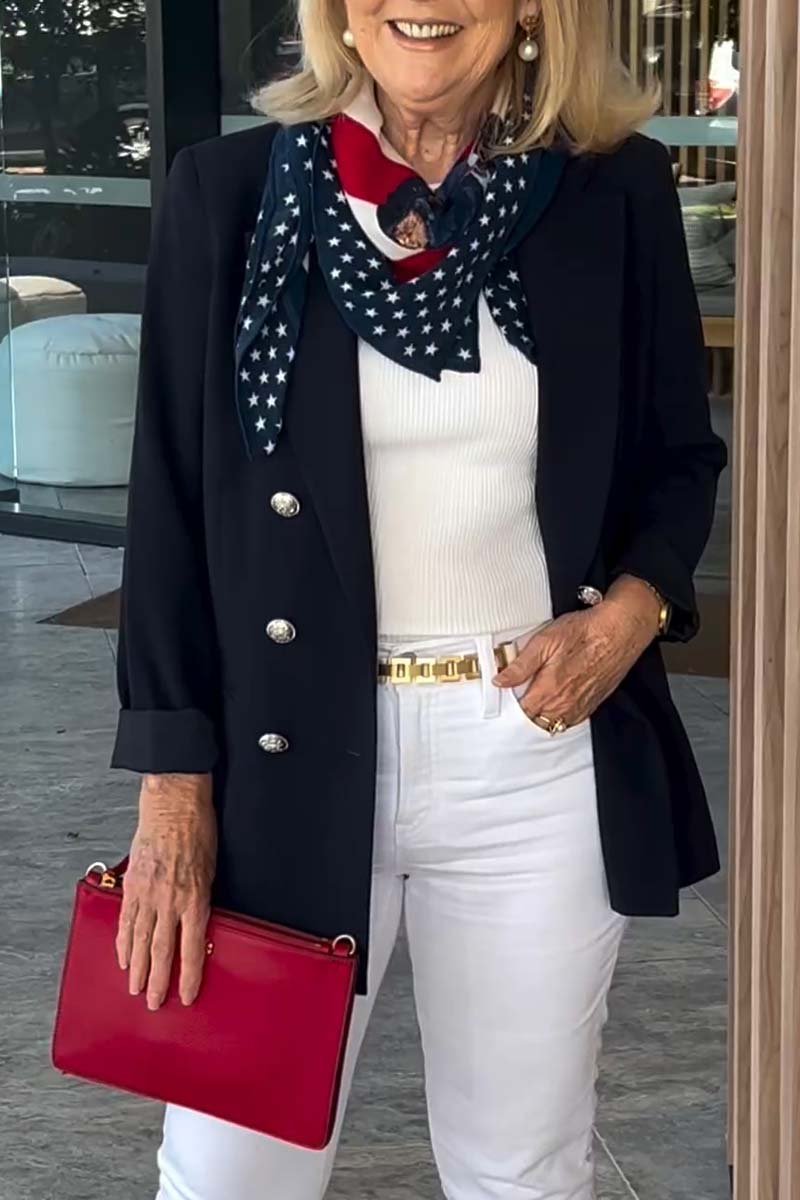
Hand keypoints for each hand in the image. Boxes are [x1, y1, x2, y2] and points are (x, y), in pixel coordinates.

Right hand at [116, 773, 216, 1010]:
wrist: (173, 805)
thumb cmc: (198, 831)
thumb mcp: (212, 869)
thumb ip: (203, 899)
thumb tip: (200, 924)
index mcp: (195, 898)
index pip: (192, 948)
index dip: (189, 976)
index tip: (187, 997)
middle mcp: (169, 901)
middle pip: (161, 951)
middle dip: (158, 981)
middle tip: (154, 1004)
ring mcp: (147, 894)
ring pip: (139, 940)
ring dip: (137, 968)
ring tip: (135, 988)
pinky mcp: (132, 885)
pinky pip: (125, 920)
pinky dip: (123, 941)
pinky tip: (123, 957)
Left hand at [492, 575, 661, 727]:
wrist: (620, 631)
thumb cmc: (585, 632)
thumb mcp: (544, 641)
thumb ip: (520, 666)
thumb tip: (501, 681)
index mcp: (548, 690)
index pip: (520, 712)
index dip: (511, 704)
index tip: (507, 694)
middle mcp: (565, 704)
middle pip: (536, 721)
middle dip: (526, 711)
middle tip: (522, 693)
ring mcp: (580, 706)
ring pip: (554, 723)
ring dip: (543, 715)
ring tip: (538, 697)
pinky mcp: (593, 703)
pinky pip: (571, 720)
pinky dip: (561, 715)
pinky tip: (557, 700)